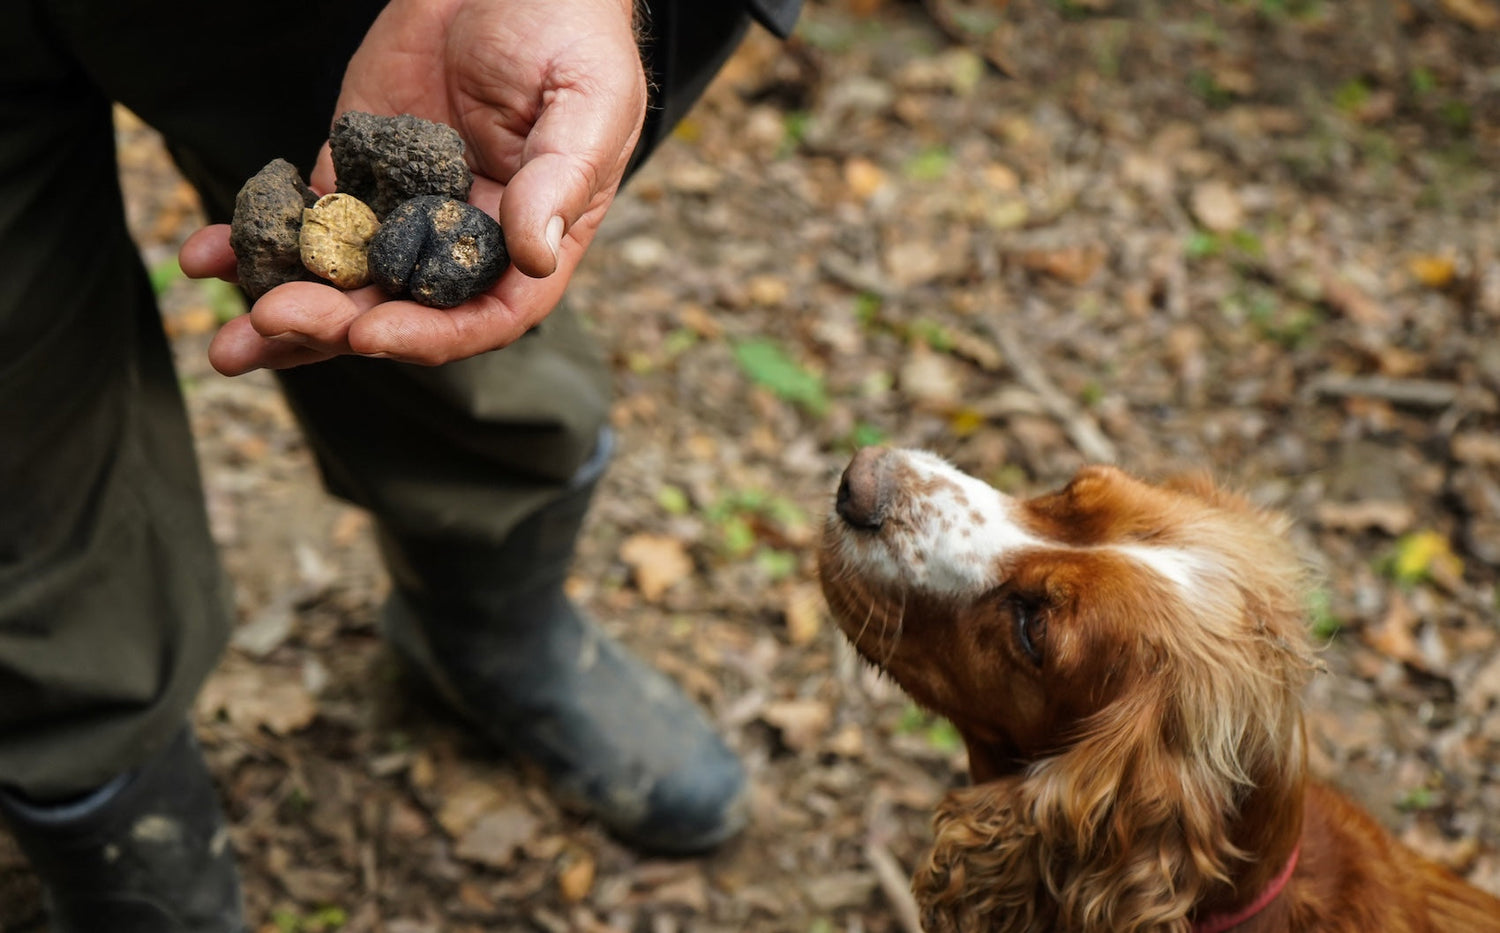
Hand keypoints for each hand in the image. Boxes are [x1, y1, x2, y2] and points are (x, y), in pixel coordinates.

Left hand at [180, 0, 644, 374]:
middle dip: (333, 324)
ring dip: (284, 310)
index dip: (426, 334)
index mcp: (527, 243)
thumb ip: (560, 179)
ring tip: (228, 340)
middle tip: (272, 321)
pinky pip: (304, 218)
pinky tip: (210, 254)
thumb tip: (535, 257)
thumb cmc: (569, 37)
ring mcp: (402, 210)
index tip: (368, 332)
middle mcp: (460, 242)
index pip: (480, 316)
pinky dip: (257, 240)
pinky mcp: (354, 169)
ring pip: (342, 280)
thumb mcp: (586, 105)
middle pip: (396, 306)